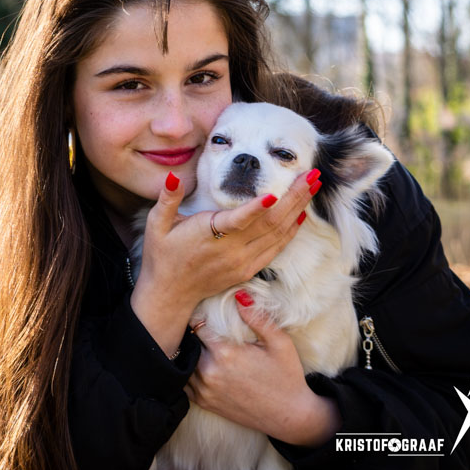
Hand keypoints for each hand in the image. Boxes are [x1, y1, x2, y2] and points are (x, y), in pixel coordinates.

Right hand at [130, 169, 319, 355]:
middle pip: (268, 222)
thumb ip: (167, 199)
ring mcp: (242, 261)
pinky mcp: (248, 269)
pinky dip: (291, 231)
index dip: (255, 208)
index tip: (273, 195)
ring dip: (298, 209)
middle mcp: (230, 250)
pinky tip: (301, 215)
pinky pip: (275, 248)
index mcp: (207, 235)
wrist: (170, 294)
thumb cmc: (162, 255)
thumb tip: (173, 177)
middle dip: (293, 197)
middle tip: (312, 175)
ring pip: (277, 234)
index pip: (236, 221)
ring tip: (313, 187)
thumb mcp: (156, 225)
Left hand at [184, 292, 340, 446]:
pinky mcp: (204, 402)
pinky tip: (197, 362)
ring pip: (183, 362)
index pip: (197, 325)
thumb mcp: (280, 343)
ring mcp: (205, 389)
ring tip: (195, 341)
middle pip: (187, 342)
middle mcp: (209, 371)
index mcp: (226, 353)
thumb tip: (239, 295)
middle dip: (191, 332)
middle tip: (195, 323)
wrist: (289, 416)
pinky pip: (183, 383)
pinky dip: (186, 371)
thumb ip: (258, 318)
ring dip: (187, 351)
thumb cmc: (286, 376)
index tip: (202, 310)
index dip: (199, 316)